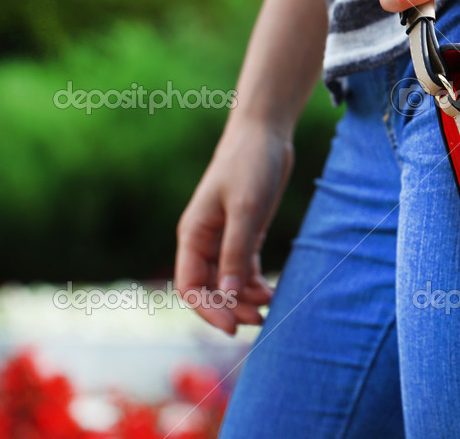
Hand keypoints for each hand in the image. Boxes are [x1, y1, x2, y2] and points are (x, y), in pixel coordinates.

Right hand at [174, 118, 292, 334]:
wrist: (266, 134)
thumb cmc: (250, 164)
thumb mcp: (245, 208)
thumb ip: (236, 249)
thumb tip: (228, 291)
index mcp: (193, 234)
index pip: (188, 285)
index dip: (207, 309)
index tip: (232, 325)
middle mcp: (204, 240)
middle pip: (209, 288)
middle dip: (230, 308)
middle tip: (259, 320)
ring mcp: (225, 238)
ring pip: (228, 282)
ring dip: (245, 299)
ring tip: (269, 308)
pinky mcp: (246, 233)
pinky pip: (245, 269)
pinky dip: (256, 284)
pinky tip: (271, 292)